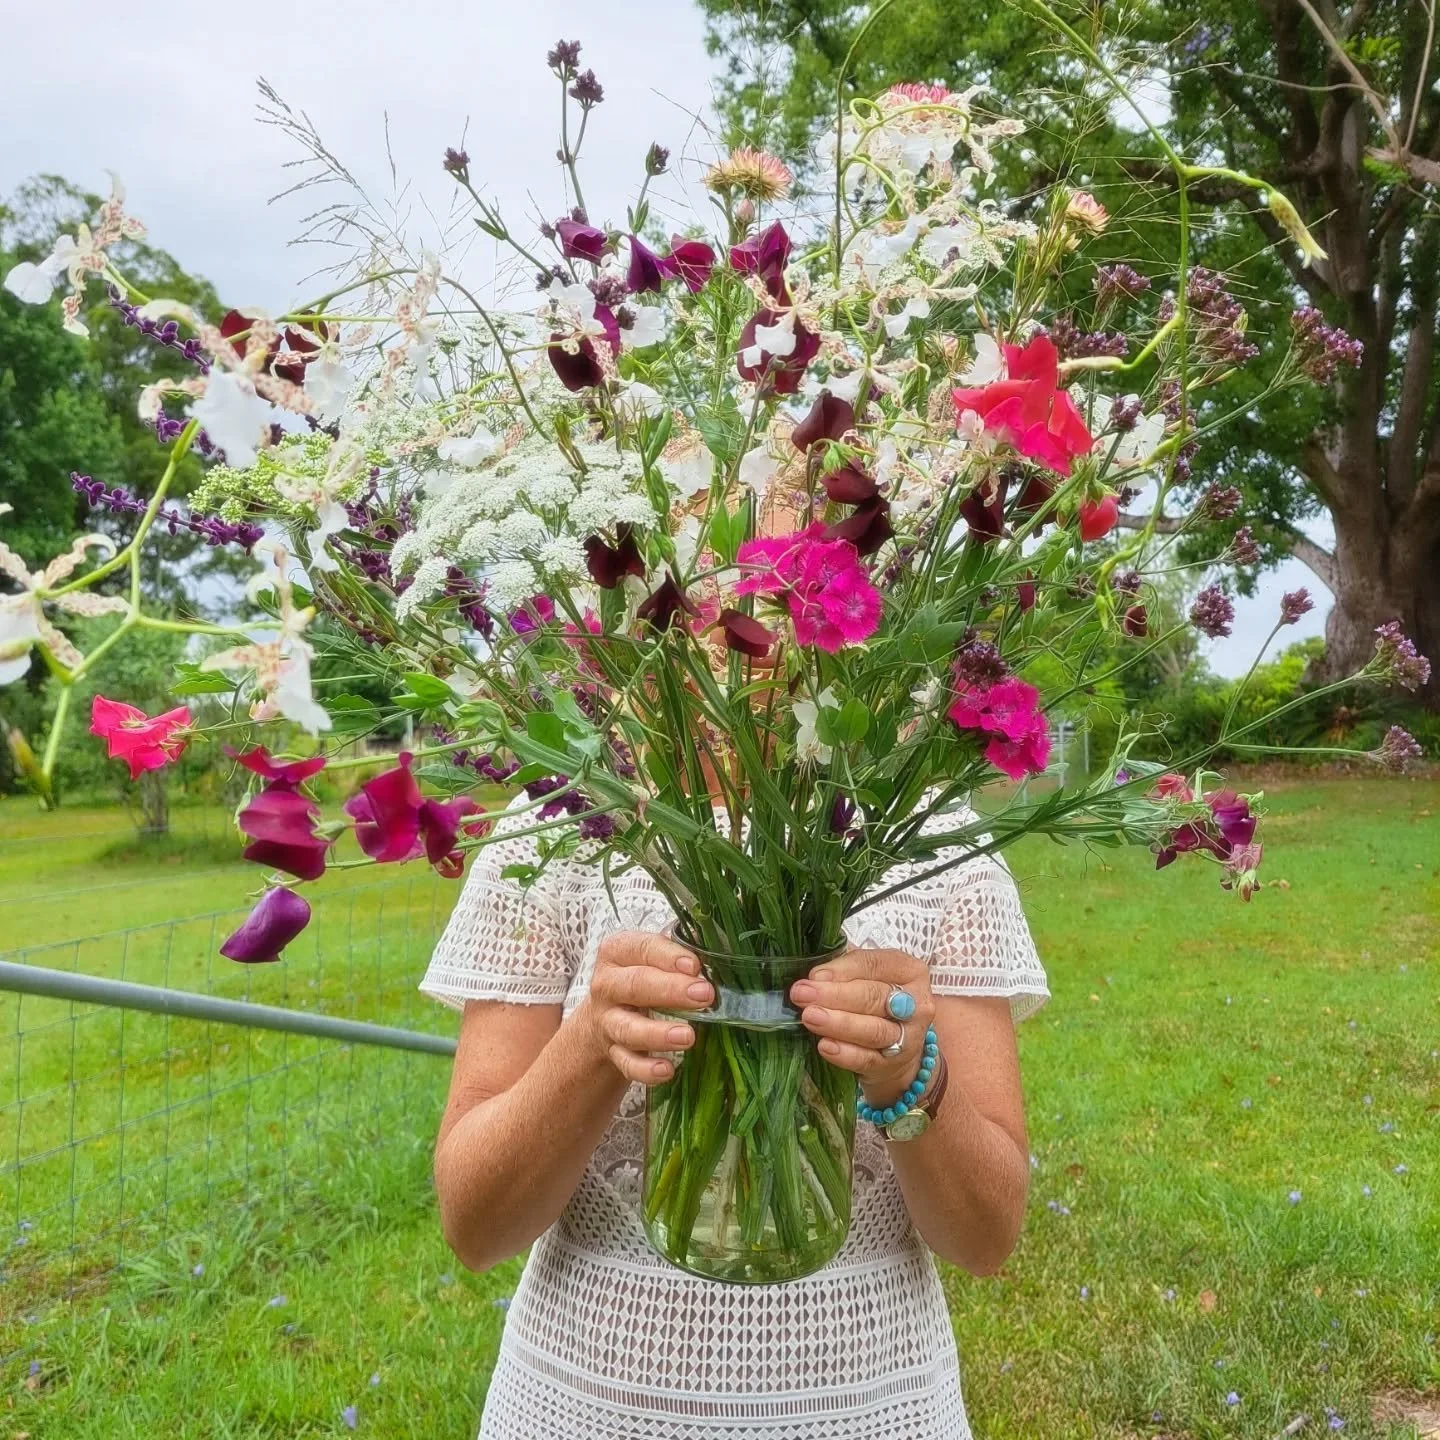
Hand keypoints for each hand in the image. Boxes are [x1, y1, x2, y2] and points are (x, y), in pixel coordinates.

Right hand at [582, 931, 713, 1085]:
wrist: (604, 1016)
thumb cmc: (642, 978)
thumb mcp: (654, 958)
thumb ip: (681, 951)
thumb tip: (720, 949)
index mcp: (618, 952)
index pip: (641, 948)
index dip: (668, 956)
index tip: (695, 966)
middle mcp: (607, 985)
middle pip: (635, 985)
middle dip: (670, 990)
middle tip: (704, 995)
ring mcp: (607, 1020)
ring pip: (628, 1028)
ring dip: (658, 1034)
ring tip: (688, 1037)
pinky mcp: (612, 1052)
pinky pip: (627, 1063)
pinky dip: (646, 1069)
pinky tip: (667, 1070)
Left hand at [790, 948, 935, 1107]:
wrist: (899, 1047)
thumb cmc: (876, 1000)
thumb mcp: (867, 976)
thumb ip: (844, 970)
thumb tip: (815, 975)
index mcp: (909, 971)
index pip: (875, 964)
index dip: (843, 969)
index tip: (814, 975)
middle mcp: (916, 1003)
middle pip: (874, 997)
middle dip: (835, 995)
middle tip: (801, 994)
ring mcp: (908, 1037)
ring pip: (874, 1030)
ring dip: (839, 1023)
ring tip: (810, 1017)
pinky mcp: (893, 1065)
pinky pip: (868, 1059)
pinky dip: (845, 1054)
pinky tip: (825, 1046)